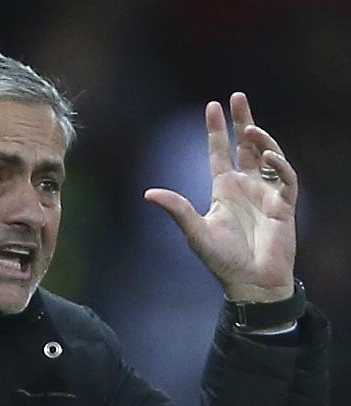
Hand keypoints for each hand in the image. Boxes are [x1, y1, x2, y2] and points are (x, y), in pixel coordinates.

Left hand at [144, 92, 296, 302]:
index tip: (212, 105)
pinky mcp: (284, 204)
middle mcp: (245, 186)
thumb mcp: (195, 231)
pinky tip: (267, 159)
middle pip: (245, 146)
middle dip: (242, 120)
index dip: (216, 130)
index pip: (219, 152)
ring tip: (250, 129)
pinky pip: (285, 178)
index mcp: (223, 189)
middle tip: (237, 97)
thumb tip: (148, 193)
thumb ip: (177, 209)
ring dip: (261, 141)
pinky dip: (278, 166)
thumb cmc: (222, 259)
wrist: (250, 282)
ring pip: (267, 156)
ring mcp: (265, 193)